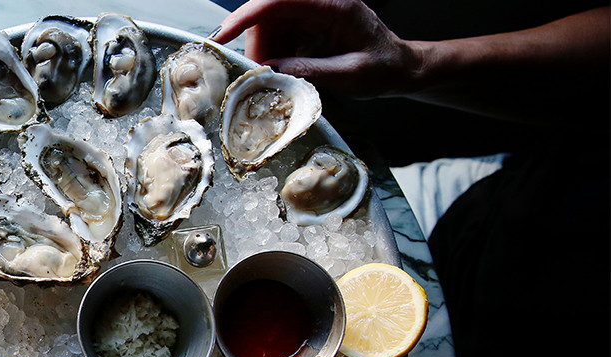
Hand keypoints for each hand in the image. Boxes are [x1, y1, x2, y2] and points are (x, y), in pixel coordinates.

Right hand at [211, 0, 418, 98]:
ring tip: (272, 77)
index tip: (224, 34)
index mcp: (334, 6)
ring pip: (270, 25)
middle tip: (255, 72)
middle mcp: (320, 3)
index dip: (246, 15)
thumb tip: (270, 70)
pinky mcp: (310, 25)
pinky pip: (279, 35)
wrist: (403, 69)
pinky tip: (281, 72)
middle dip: (254, 42)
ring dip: (264, 52)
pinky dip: (273, 55)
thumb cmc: (385, 69)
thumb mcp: (350, 75)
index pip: (278, 1)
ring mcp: (314, 13)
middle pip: (269, 12)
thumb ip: (310, 71)